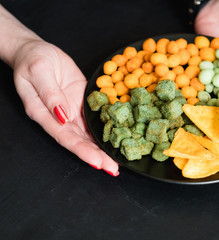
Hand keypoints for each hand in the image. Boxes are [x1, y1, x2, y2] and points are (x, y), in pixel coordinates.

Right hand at [12, 39, 118, 175]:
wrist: (37, 51)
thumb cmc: (33, 60)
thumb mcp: (39, 72)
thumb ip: (50, 94)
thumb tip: (62, 115)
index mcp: (44, 113)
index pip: (65, 137)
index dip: (82, 151)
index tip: (97, 163)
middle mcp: (59, 117)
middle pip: (79, 141)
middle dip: (96, 156)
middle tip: (113, 169)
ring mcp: (72, 111)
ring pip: (88, 133)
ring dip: (102, 148)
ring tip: (116, 162)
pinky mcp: (81, 102)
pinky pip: (94, 118)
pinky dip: (104, 130)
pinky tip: (116, 138)